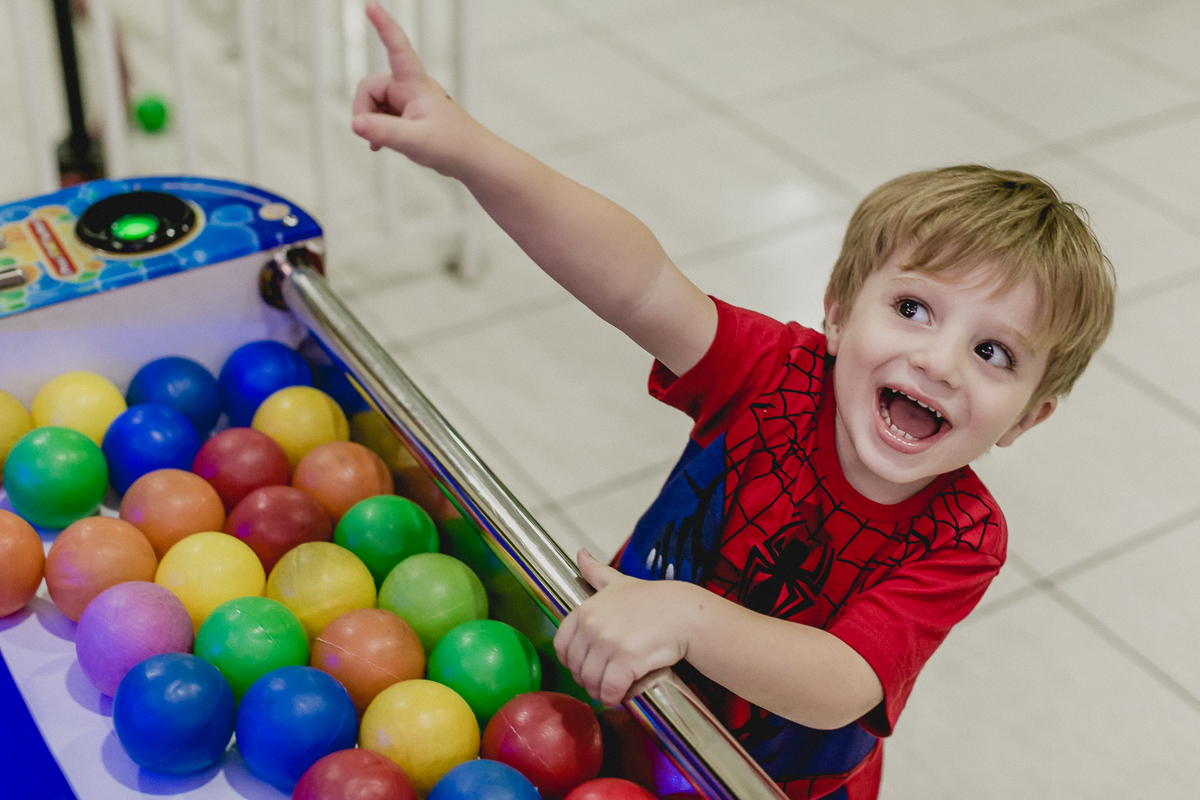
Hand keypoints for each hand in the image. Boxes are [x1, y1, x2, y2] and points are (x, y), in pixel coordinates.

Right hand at [351, 3, 481, 173]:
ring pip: (372, 104)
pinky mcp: (407, 114)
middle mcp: (410, 87)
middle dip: (365, 111)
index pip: (398, 48)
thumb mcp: (414, 141)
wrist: (471, 159)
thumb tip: (355, 124)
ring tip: (385, 143)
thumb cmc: (453, 145)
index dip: (384, 26)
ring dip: (373, 123)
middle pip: (369, 88)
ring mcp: (407, 100)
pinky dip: (377, 130)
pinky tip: (379, 146)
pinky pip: (380, 115)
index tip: (371, 6)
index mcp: (415, 84)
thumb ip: (383, 132)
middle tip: (373, 137)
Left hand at [553, 549, 698, 706]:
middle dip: (587, 680)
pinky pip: (610, 690)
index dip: (572, 661)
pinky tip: (622, 695)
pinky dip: (614, 698)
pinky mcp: (626, 660)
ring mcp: (609, 643)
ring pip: (591, 682)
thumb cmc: (653, 600)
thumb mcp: (619, 582)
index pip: (561, 647)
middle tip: (602, 681)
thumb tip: (580, 553)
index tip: (586, 666)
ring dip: (600, 692)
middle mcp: (592, 625)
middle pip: (576, 668)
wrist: (684, 613)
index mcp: (585, 610)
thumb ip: (596, 571)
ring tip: (612, 690)